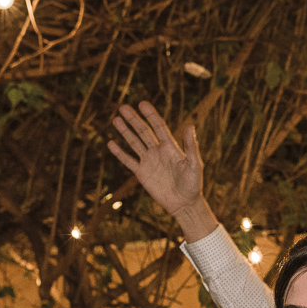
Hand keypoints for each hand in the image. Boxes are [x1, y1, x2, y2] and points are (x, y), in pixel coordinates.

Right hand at [109, 101, 216, 238]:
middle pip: (143, 132)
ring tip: (116, 119)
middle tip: (123, 107)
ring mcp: (149, 161)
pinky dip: (120, 153)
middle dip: (134, 120)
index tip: (142, 104)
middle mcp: (158, 151)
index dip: (151, 115)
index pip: (159, 127)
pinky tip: (111, 143)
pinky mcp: (142, 173)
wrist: (184, 204)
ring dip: (125, 132)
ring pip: (134, 143)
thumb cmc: (193, 185)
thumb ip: (191, 146)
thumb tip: (190, 125)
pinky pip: (128, 161)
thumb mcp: (195, 165)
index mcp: (171, 147)